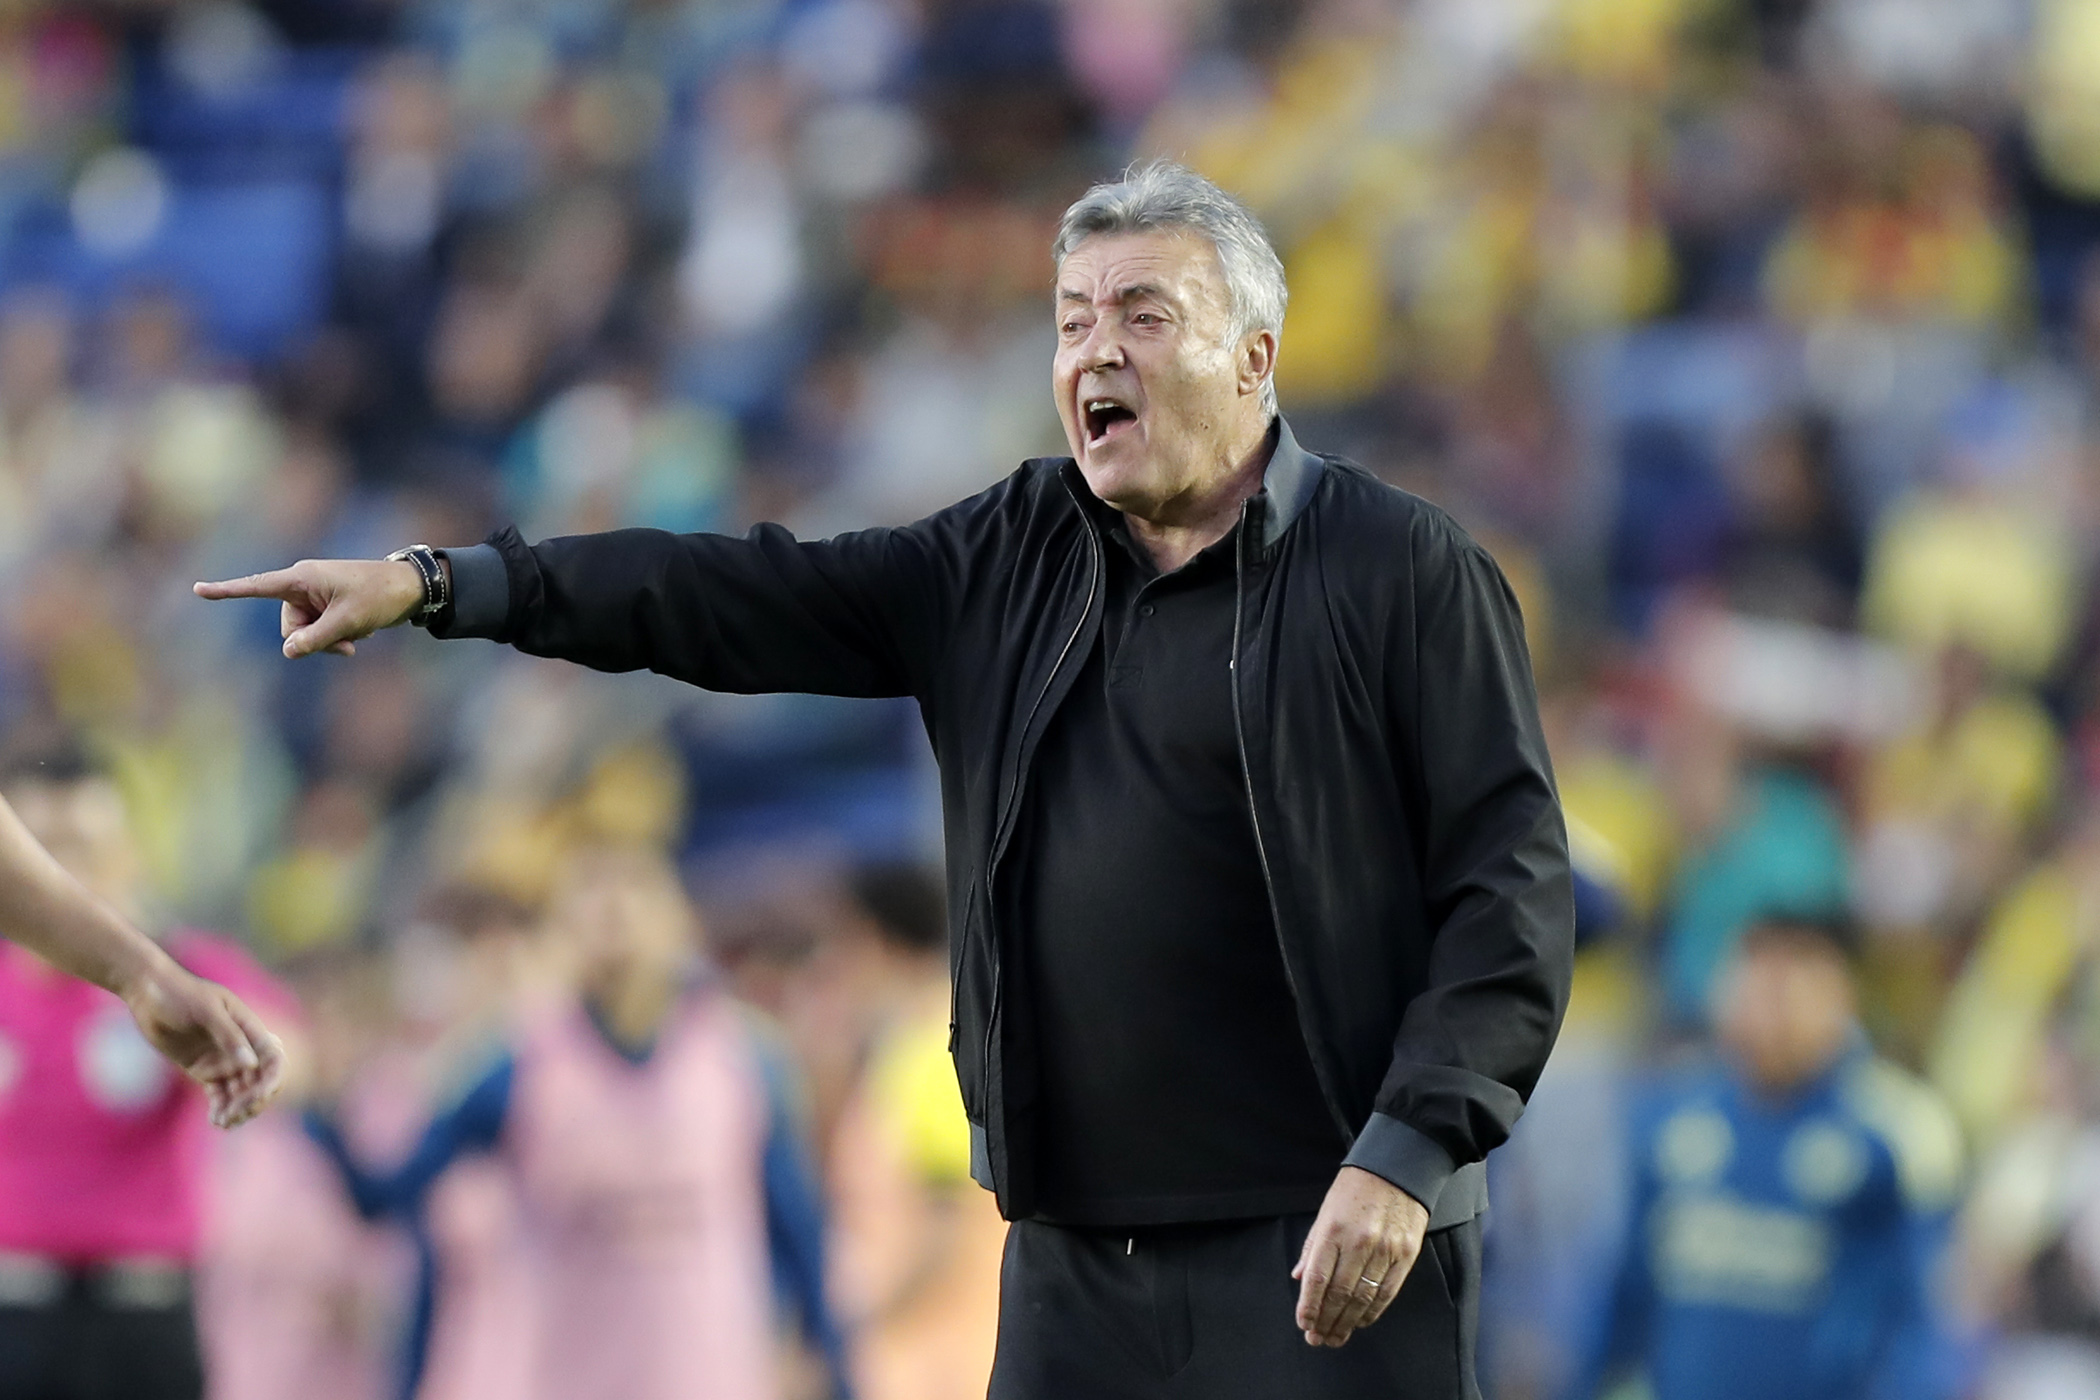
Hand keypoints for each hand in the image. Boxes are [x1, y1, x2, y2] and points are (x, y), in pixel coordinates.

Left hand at [123, 964, 286, 1128]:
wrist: (149, 994)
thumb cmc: (180, 994)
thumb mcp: (206, 1010)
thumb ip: (229, 1036)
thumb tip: (250, 1064)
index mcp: (250, 1028)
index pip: (274, 1058)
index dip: (272, 1079)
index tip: (258, 1096)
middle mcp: (241, 1047)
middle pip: (260, 1080)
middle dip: (253, 1100)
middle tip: (235, 1114)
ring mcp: (223, 1060)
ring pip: (240, 1091)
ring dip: (237, 1109)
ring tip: (223, 1122)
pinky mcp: (204, 1070)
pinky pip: (219, 1094)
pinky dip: (221, 1108)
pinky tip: (215, 1121)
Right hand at [193, 559, 426, 658]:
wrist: (410, 589)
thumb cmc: (380, 597)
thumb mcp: (348, 621)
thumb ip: (316, 638)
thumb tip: (288, 652)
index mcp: (302, 579)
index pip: (257, 586)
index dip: (227, 591)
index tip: (197, 589)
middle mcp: (302, 585)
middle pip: (289, 628)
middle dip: (314, 640)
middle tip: (347, 640)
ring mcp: (314, 597)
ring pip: (304, 635)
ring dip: (329, 642)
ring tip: (357, 634)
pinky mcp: (325, 607)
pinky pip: (319, 633)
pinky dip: (337, 638)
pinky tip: (360, 631)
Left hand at [1292, 1165, 1429, 1347]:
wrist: (1398, 1168)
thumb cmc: (1356, 1188)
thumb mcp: (1326, 1211)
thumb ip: (1312, 1246)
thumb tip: (1299, 1278)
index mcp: (1333, 1230)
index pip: (1317, 1278)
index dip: (1309, 1306)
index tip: (1303, 1324)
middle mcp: (1359, 1242)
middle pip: (1339, 1294)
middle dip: (1325, 1321)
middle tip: (1317, 1338)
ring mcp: (1385, 1250)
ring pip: (1363, 1299)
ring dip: (1347, 1323)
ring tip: (1335, 1337)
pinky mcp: (1406, 1255)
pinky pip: (1387, 1293)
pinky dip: (1372, 1312)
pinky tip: (1360, 1322)